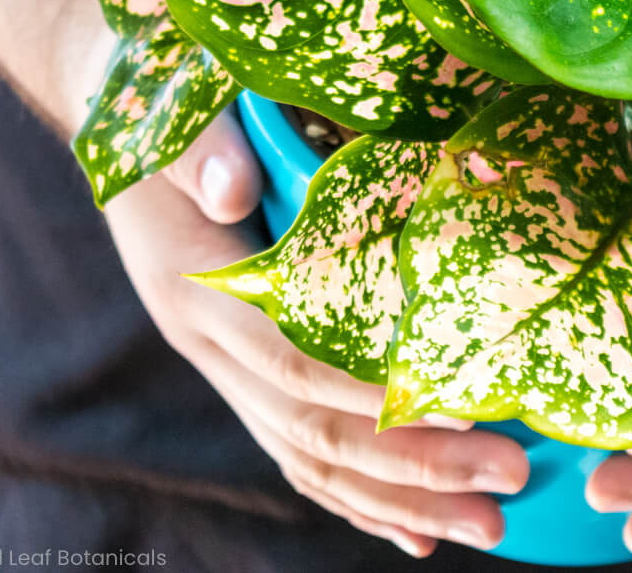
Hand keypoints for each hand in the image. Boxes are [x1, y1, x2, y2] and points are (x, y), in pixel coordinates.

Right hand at [104, 120, 529, 557]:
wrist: (123, 109)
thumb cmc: (165, 105)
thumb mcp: (175, 113)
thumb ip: (199, 150)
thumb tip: (231, 187)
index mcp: (201, 288)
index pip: (295, 359)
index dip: (372, 392)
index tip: (460, 411)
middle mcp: (212, 344)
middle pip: (316, 427)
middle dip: (413, 465)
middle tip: (508, 485)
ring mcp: (226, 362)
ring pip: (312, 455)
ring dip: (399, 497)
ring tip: (487, 524)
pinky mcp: (245, 363)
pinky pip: (299, 446)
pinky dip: (356, 494)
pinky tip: (414, 526)